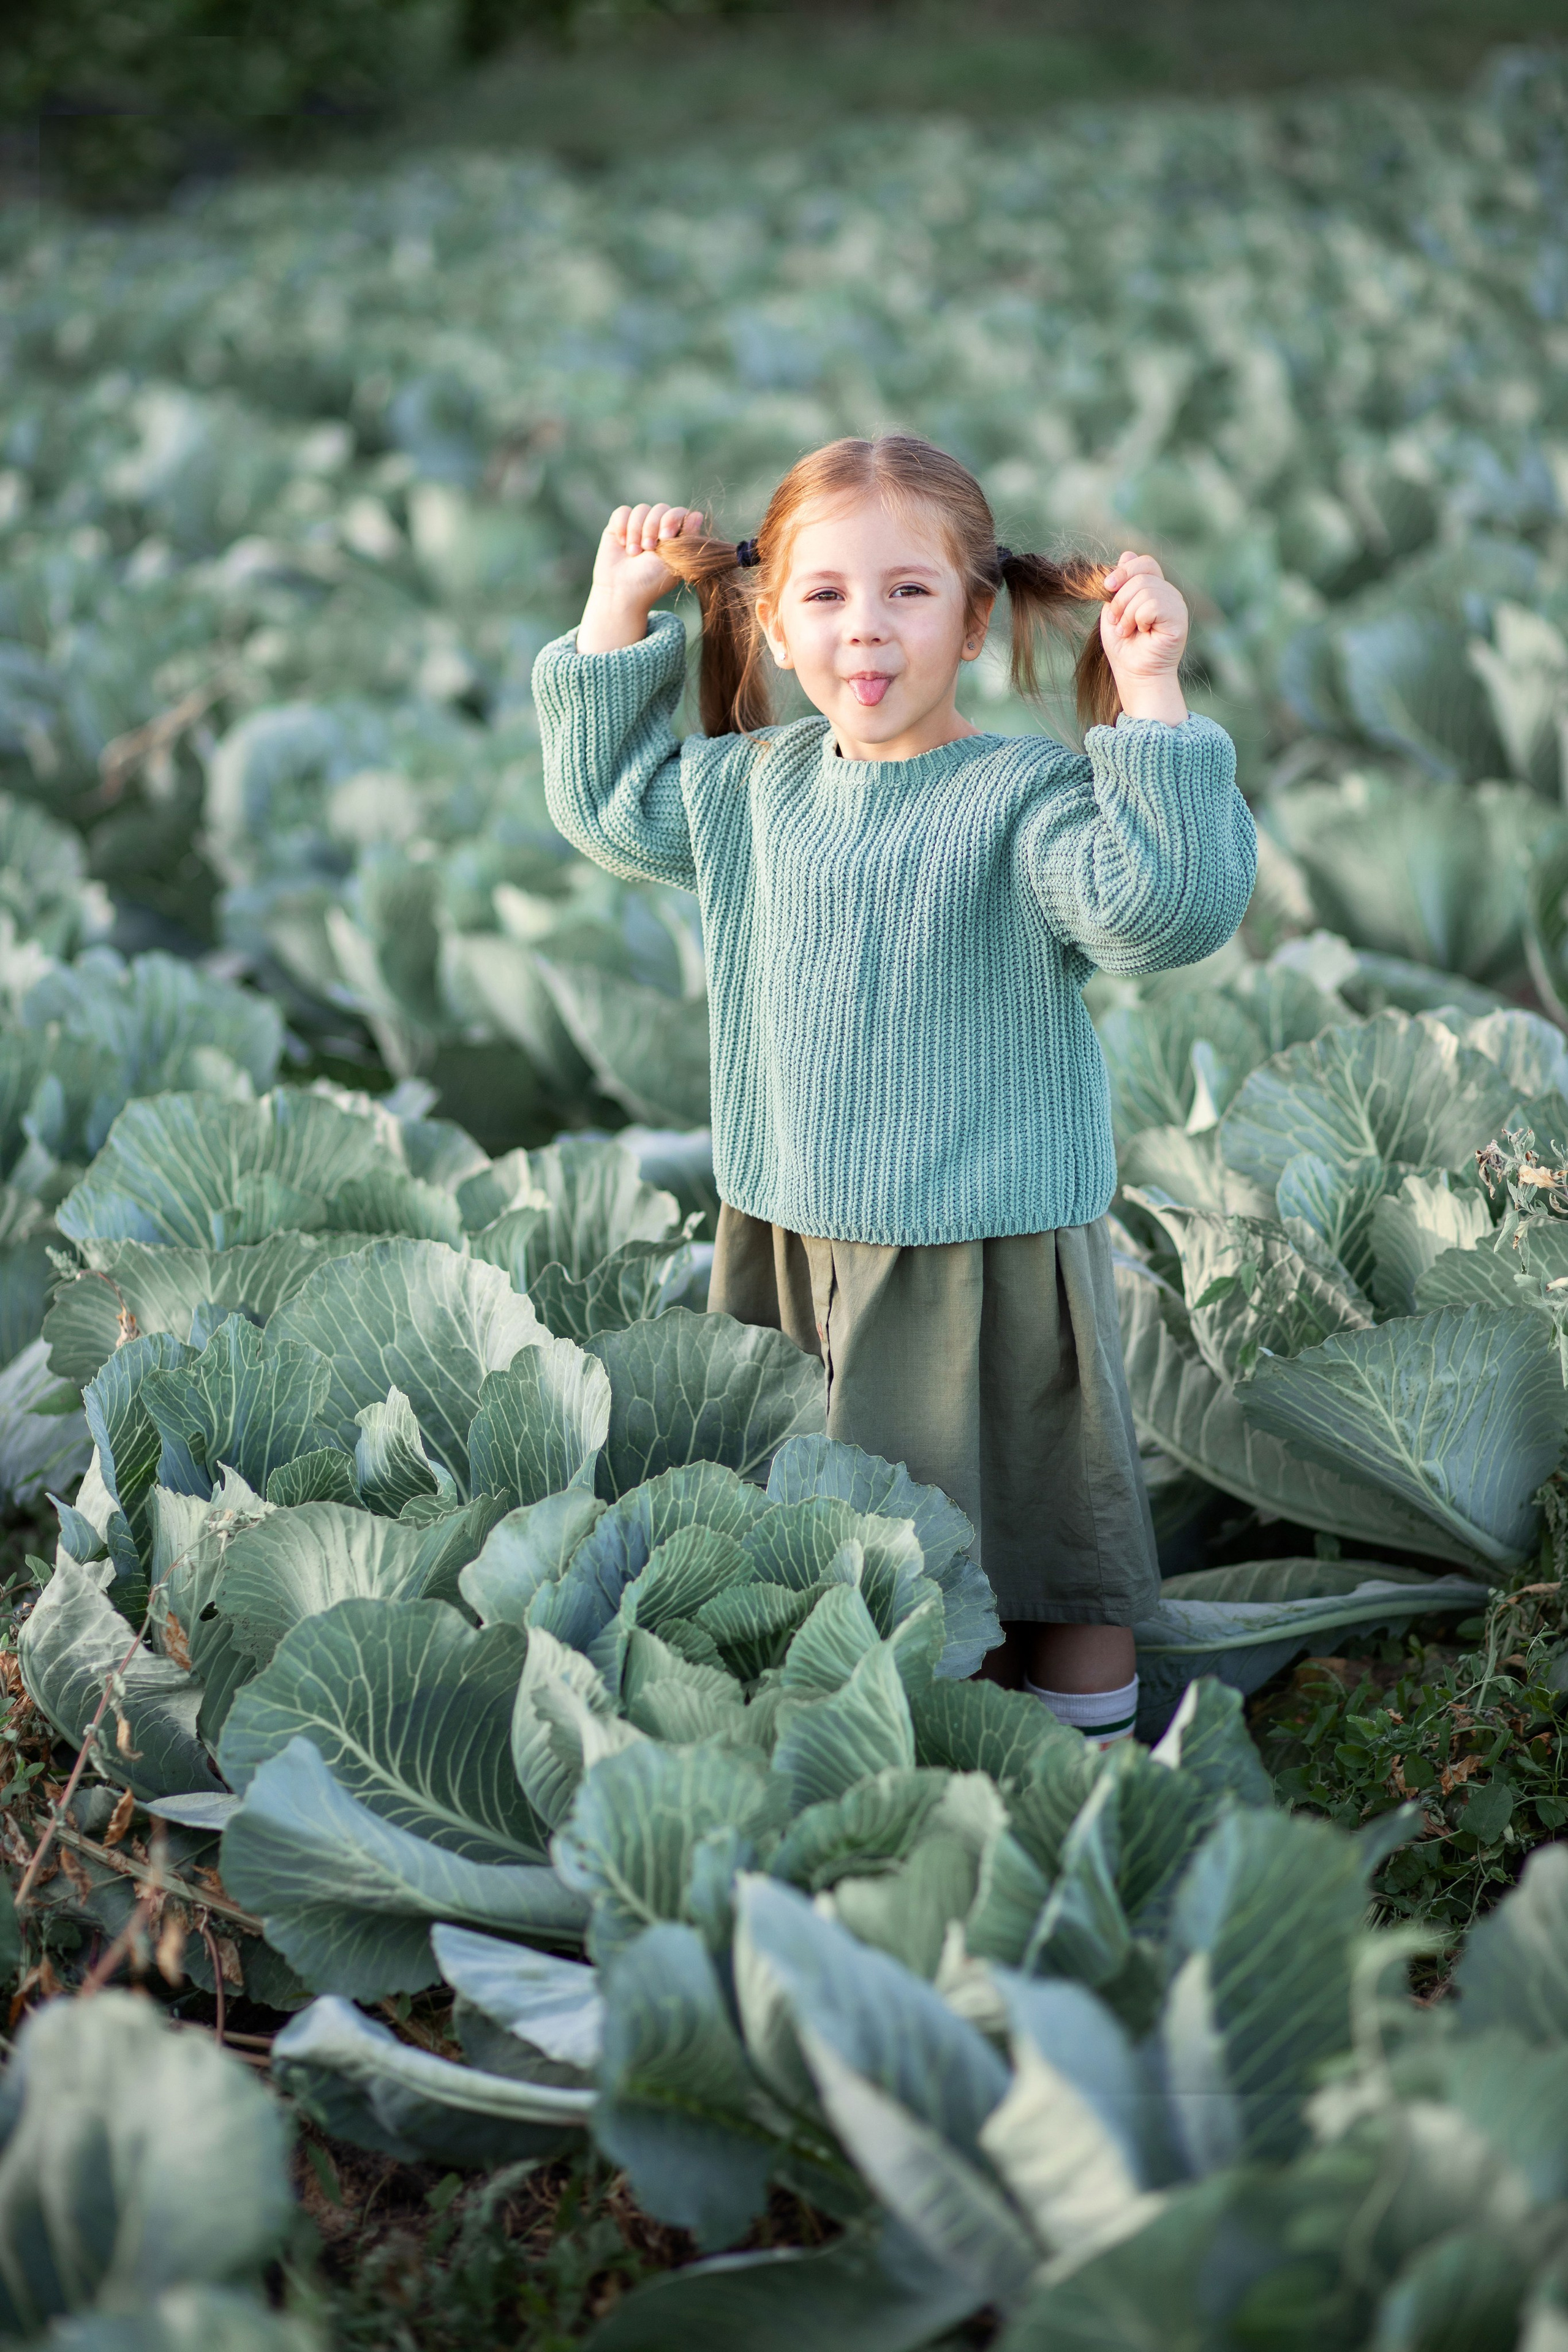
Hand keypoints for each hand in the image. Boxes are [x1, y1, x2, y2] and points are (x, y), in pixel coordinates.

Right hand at [577, 503, 705, 653]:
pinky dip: (622, 525)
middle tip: (648, 548)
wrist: (623, 591)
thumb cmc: (652, 581)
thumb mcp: (674, 560)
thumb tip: (698, 515)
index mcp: (674, 536)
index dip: (673, 519)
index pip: (679, 512)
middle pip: (660, 508)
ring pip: (641, 509)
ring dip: (636, 530)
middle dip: (653, 526)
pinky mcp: (619, 526)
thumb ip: (687, 537)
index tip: (666, 537)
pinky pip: (622, 512)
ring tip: (633, 553)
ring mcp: (638, 526)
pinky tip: (622, 543)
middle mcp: (657, 528)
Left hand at [1098, 550, 1187, 723]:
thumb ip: (1120, 584)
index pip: (1144, 562)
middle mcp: (1169, 594)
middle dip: (1120, 599)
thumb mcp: (1114, 609)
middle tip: (1118, 622)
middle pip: (1141, 575)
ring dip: (1127, 613)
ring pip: (1145, 589)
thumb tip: (1126, 554)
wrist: (1134, 675)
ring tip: (1129, 631)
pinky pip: (1153, 604)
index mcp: (1155, 589)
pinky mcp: (1179, 619)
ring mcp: (1176, 605)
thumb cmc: (1124, 647)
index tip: (1106, 588)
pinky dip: (1139, 619)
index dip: (1123, 571)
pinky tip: (1142, 632)